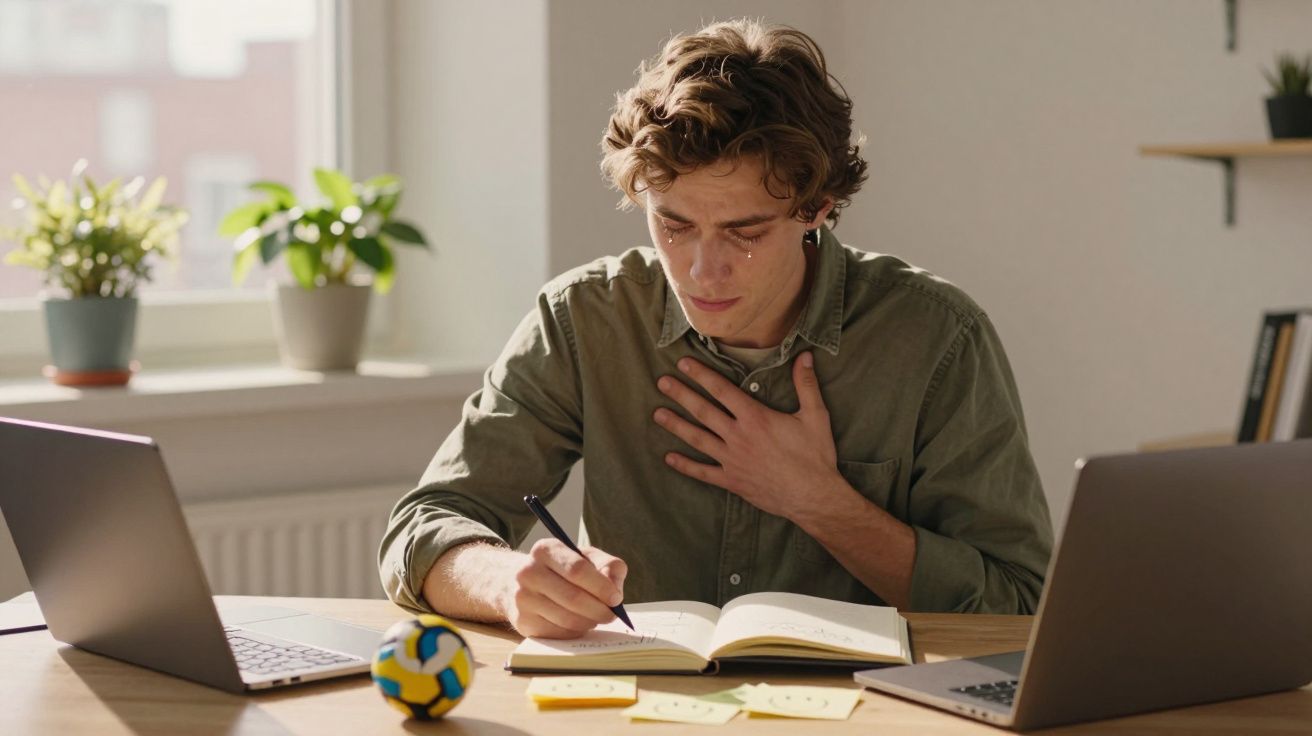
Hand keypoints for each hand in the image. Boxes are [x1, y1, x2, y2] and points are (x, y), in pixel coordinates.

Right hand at [502, 539, 627, 638]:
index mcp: (545, 550)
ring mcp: (522, 598)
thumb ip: (607, 565)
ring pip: (567, 619)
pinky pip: (558, 633)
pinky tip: (579, 623)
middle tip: (611, 615)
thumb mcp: (585, 557)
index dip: (601, 587)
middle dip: (599, 610)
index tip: (616, 598)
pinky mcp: (523, 622)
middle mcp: (528, 572)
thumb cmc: (561, 569)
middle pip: (573, 597)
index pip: (577, 570)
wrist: (517, 582)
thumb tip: (614, 590)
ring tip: (596, 617)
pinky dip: (575, 631)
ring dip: (589, 622)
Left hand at [653, 351, 843, 520]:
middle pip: (703, 411)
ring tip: (657, 414)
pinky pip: (703, 472)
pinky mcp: (731, 480)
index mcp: (755, 418)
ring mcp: (732, 460)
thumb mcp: (815, 416)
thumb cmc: (814, 456)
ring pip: (698, 439)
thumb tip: (805, 355)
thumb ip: (806, 384)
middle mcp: (738, 436)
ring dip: (676, 425)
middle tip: (662, 382)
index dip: (701, 375)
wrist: (812, 496)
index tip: (684, 363)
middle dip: (681, 394)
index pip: (722, 390)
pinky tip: (669, 458)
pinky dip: (685, 466)